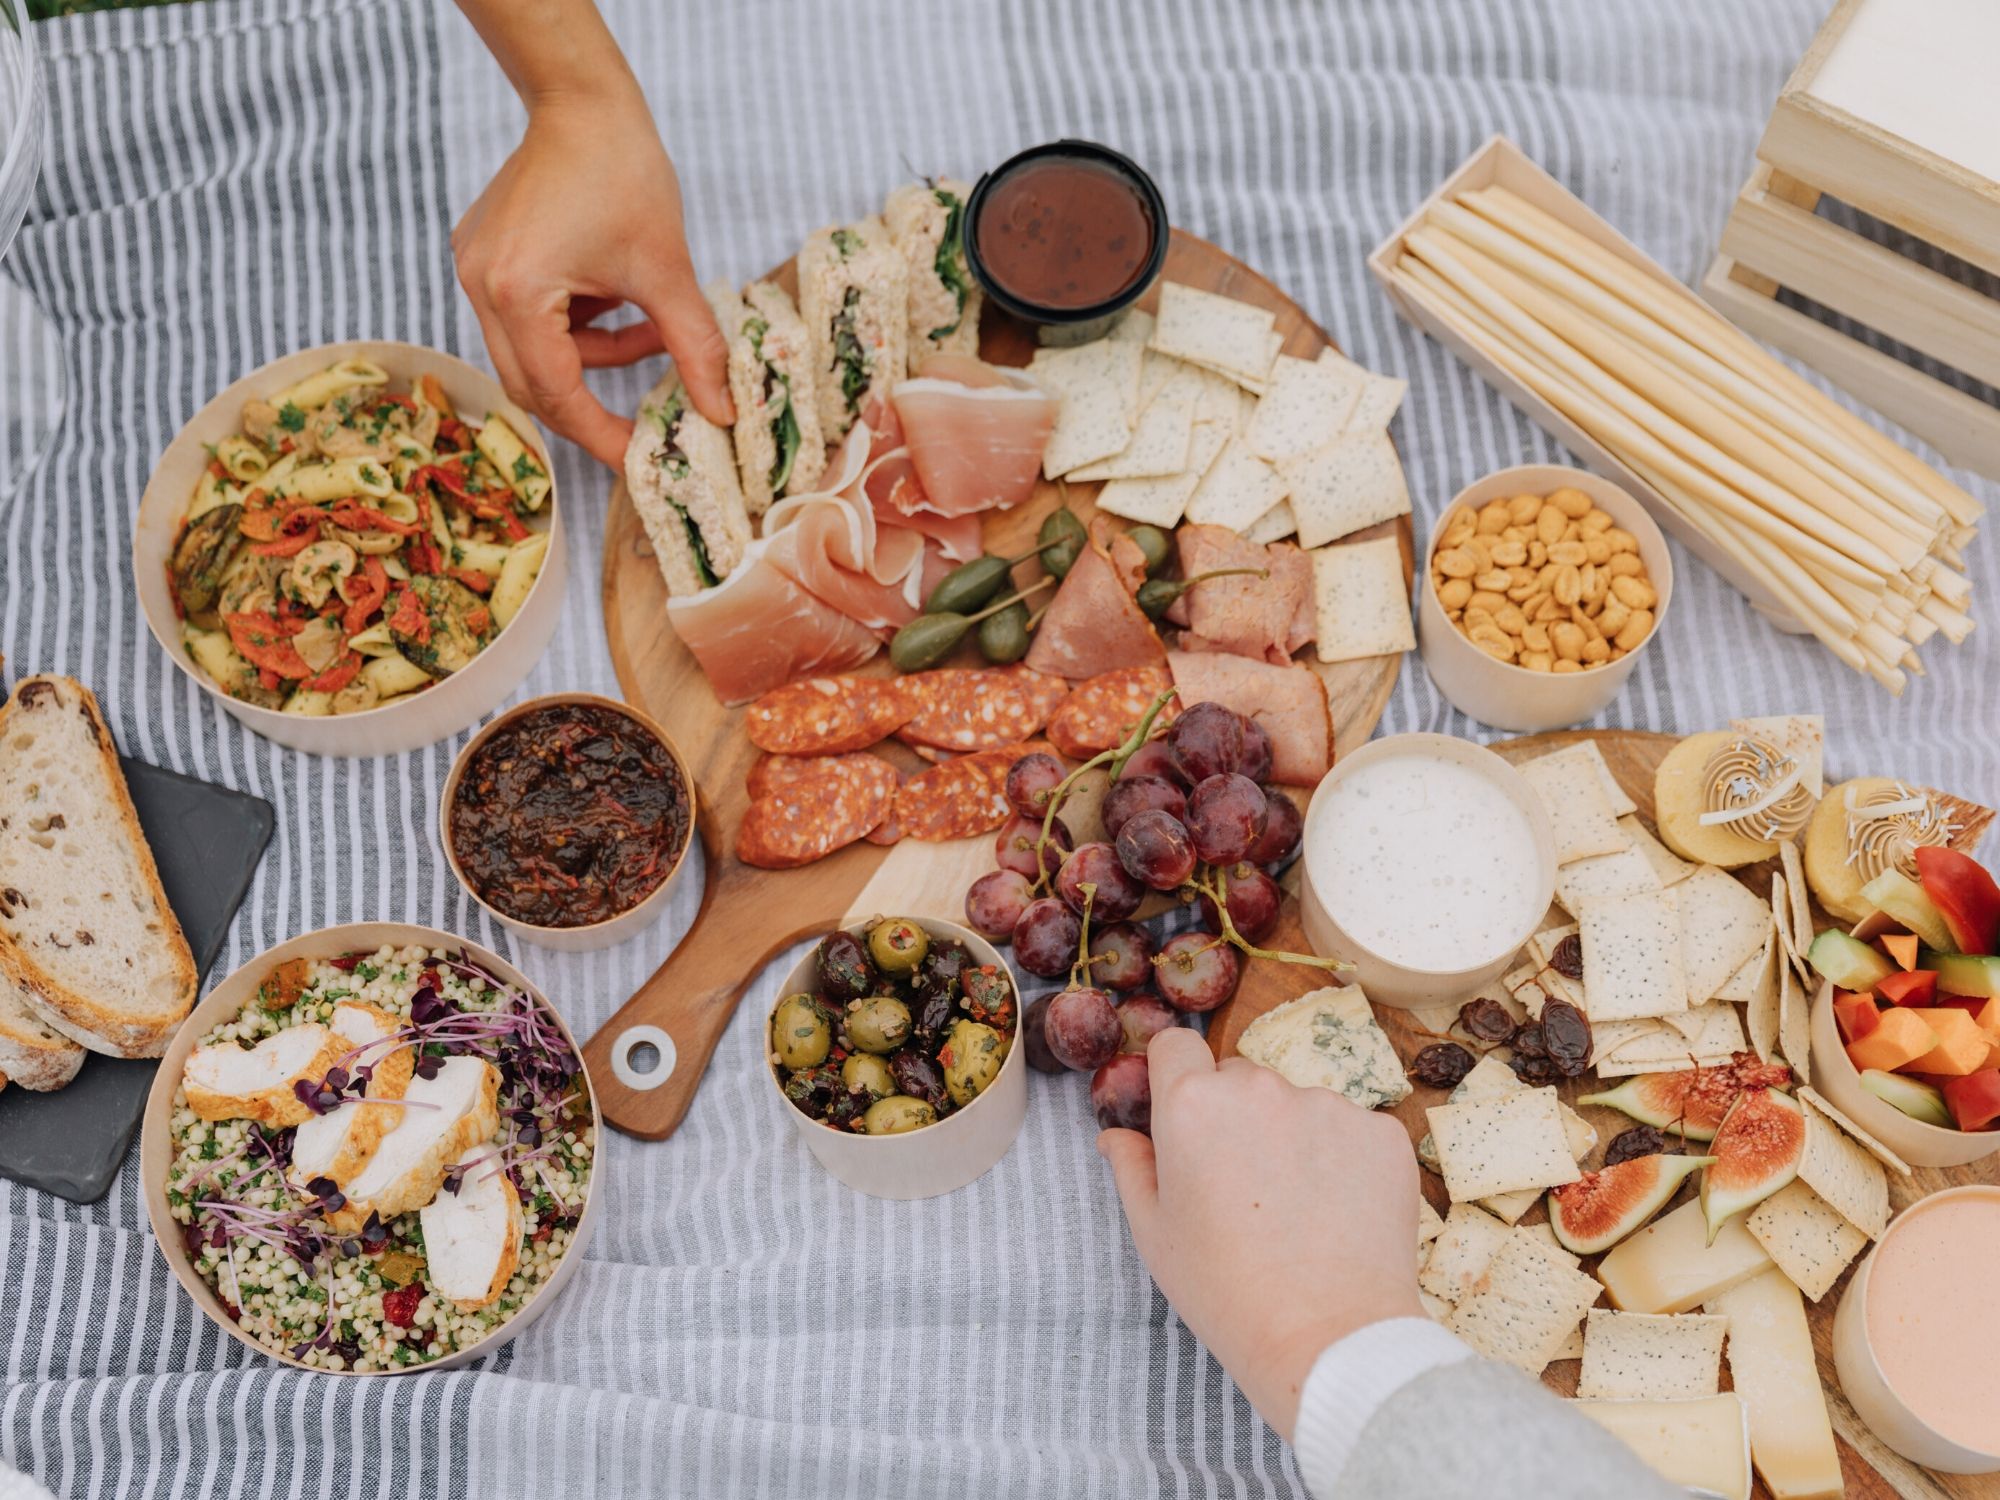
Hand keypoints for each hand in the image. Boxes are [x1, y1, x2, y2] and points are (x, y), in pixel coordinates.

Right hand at [451, 78, 732, 468]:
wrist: (583, 102)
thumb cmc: (623, 171)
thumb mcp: (668, 271)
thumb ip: (694, 349)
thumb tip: (722, 412)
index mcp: (519, 293)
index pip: (557, 394)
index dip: (601, 434)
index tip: (639, 458)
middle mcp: (482, 287)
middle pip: (532, 383)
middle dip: (592, 402)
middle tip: (645, 419)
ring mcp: (475, 271)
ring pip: (534, 352)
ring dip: (593, 354)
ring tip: (647, 322)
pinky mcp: (484, 257)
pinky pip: (529, 318)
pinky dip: (576, 324)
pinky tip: (614, 294)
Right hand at [1098, 1028, 1424, 1440]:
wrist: (1328, 1336)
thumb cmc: (1226, 1291)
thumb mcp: (1156, 1235)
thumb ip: (1132, 1168)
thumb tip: (1116, 1136)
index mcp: (1192, 1104)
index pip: (1175, 1046)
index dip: (1176, 1077)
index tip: (1185, 1118)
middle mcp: (1260, 1088)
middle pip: (1238, 1077)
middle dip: (1235, 1115)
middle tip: (1242, 1185)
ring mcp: (1328, 1105)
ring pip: (1298, 1105)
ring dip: (1292, 1138)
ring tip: (1296, 1211)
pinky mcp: (1381, 1131)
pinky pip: (1352, 1131)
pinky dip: (1344, 1161)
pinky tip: (1339, 1215)